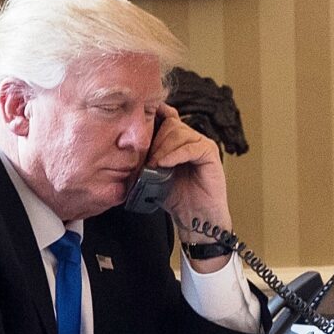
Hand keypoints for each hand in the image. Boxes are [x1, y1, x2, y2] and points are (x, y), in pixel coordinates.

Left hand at [149, 109, 233, 246]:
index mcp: (177, 140)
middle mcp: (191, 139)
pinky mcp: (210, 154)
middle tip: (147, 159)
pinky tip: (164, 164)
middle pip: (170, 123)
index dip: (152, 118)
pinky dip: (175, 154)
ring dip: (162, 148)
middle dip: (155, 139)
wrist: (195, 217)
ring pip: (179, 132)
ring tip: (154, 165)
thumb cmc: (176, 198)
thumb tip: (122, 148)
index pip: (165, 116)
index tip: (137, 128)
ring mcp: (202, 145)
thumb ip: (143, 158)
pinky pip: (191, 147)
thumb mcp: (152, 174)